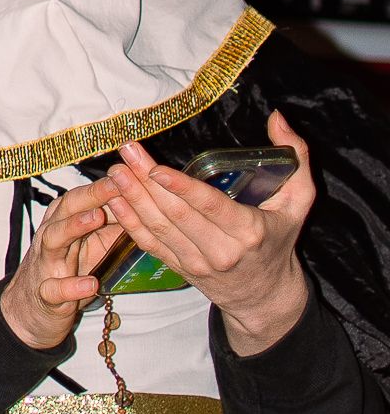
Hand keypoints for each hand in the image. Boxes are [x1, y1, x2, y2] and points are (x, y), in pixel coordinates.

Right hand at [0, 180, 125, 349]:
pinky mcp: (45, 294)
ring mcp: (46, 264)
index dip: (103, 185)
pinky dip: (71, 286)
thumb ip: (111, 226)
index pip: (81, 197)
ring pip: (54, 239)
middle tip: (115, 185)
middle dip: (90, 196)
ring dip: (74, 226)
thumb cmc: (63, 270)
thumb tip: (140, 203)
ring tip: (97, 218)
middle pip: (65, 209)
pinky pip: (55, 289)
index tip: (126, 173)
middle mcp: (51, 237)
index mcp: (62, 222)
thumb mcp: (89, 244)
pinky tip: (90, 284)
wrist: (27, 311)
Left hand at [103, 115, 312, 355]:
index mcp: (249, 231)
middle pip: (176, 214)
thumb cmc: (280, 240)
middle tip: (126, 153)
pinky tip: (114, 200)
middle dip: (146, 182)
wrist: (265, 296)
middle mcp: (220, 250)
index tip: (156, 167)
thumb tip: (278, 117)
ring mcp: (197, 262)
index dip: (181, 187)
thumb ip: (296, 158)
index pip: (209, 206)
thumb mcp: (299, 202)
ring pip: (159, 229)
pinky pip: (150, 244)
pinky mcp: (180, 269)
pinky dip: (129, 222)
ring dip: (133, 199)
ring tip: (116, 172)